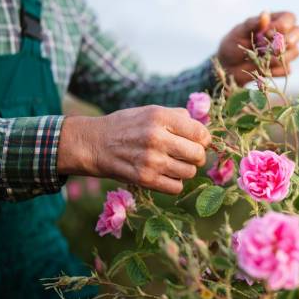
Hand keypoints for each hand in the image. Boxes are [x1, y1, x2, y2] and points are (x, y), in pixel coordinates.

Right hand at [58, 105, 210, 193]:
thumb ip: (178, 117)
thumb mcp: (150, 111)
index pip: (201, 133)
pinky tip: (166, 175)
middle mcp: (156, 138)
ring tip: (174, 164)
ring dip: (186, 170)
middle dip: (197, 156)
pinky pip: (176, 187)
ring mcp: (150, 160)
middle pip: (198, 155)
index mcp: (160, 117)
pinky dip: (175, 183)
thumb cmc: (127, 126)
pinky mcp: (144, 179)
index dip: (204, 140)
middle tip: (188, 155)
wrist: (94, 143)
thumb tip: (204, 129)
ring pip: (190, 173)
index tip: (198, 141)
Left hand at [216, 11, 298, 84]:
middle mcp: (283, 34)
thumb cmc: (233, 44)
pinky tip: (263, 69)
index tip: (266, 33)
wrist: (228, 66)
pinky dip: (275, 70)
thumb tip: (265, 14)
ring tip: (261, 58)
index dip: (283, 25)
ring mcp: (285, 52)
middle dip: (288, 40)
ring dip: (279, 57)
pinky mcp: (282, 68)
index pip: (290, 18)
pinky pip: (288, 69)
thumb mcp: (239, 32)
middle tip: (272, 47)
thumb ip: (252, 24)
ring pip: (296, 51)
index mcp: (274, 21)